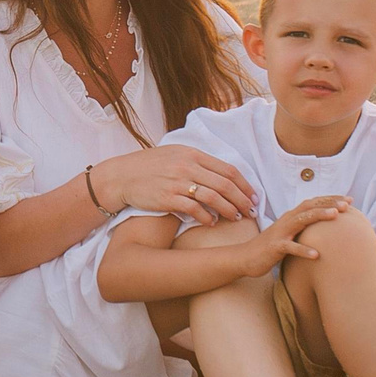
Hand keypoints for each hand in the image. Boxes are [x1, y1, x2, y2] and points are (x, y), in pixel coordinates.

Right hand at [89, 145, 254, 225]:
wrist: (122, 176)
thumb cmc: (149, 167)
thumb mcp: (175, 154)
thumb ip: (197, 161)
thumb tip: (222, 174)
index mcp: (192, 154)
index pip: (228, 169)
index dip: (245, 185)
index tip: (254, 196)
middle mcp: (187, 166)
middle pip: (225, 184)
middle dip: (242, 200)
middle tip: (251, 211)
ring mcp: (178, 182)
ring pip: (214, 197)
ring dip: (229, 210)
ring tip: (236, 218)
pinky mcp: (168, 198)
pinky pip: (195, 209)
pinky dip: (207, 217)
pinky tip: (212, 222)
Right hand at [223, 195, 352, 277]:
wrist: (245, 257)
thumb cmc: (271, 247)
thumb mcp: (290, 234)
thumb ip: (304, 228)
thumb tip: (324, 226)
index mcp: (292, 217)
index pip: (313, 203)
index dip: (331, 200)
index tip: (349, 200)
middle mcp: (287, 220)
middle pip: (309, 207)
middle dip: (329, 204)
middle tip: (348, 204)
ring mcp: (280, 233)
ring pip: (301, 221)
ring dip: (319, 216)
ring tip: (336, 216)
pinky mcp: (274, 247)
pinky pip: (290, 248)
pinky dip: (303, 250)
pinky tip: (317, 254)